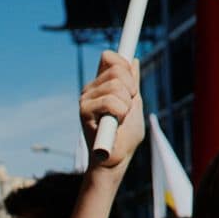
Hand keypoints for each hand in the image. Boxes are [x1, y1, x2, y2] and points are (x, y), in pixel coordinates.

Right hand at [80, 50, 144, 171]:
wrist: (117, 159)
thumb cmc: (125, 136)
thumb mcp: (135, 104)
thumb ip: (133, 82)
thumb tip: (132, 60)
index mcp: (101, 85)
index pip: (110, 58)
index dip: (125, 67)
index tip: (132, 88)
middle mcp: (90, 89)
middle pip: (118, 70)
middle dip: (131, 90)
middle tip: (127, 110)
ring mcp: (85, 99)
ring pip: (116, 86)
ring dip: (127, 105)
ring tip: (120, 120)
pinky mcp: (83, 111)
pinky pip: (111, 101)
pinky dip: (120, 113)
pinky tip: (115, 124)